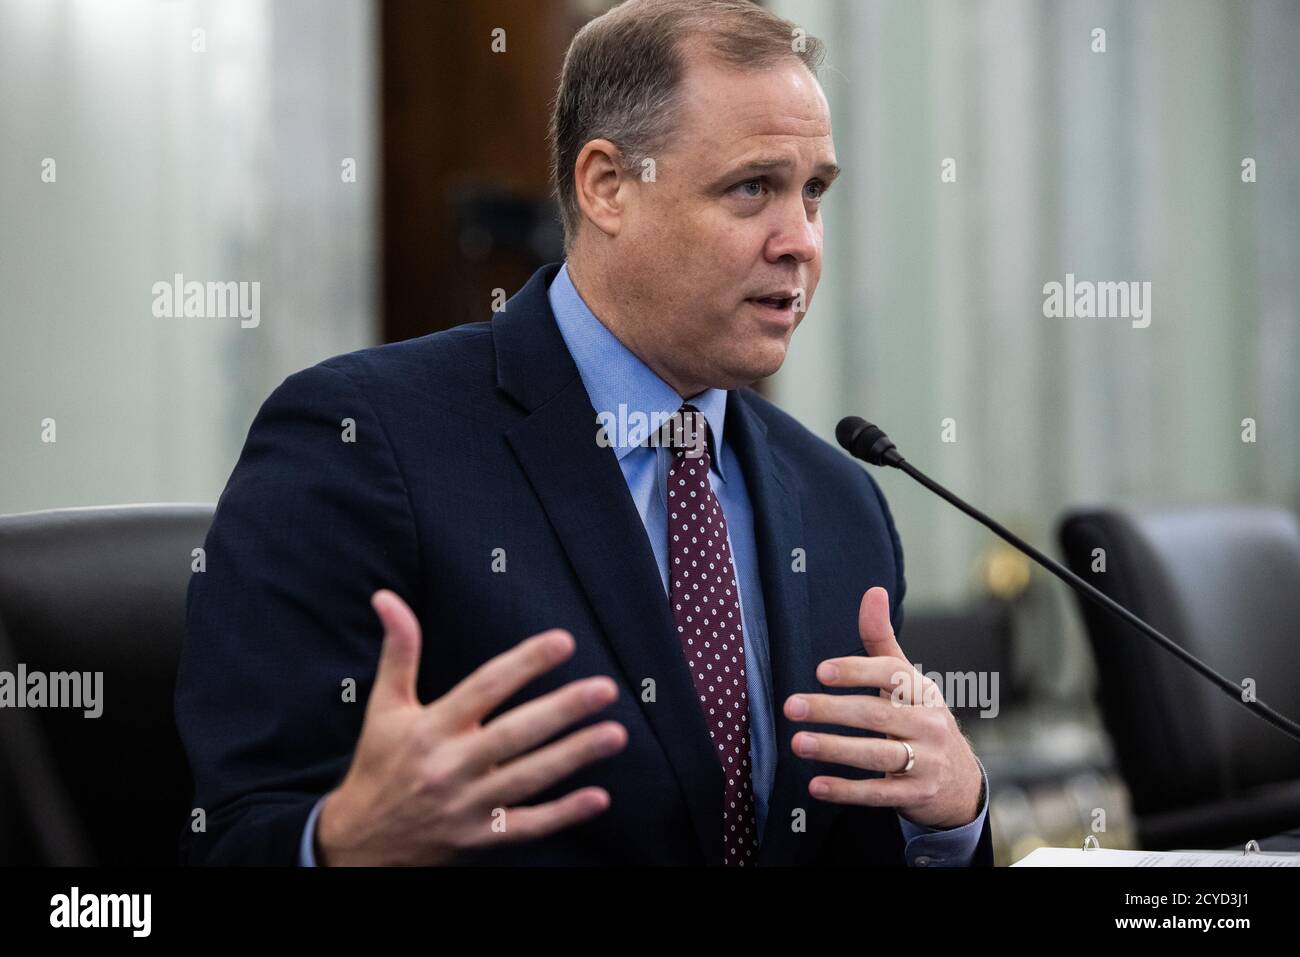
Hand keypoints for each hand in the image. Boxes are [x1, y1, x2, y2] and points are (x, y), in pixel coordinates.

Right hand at [315, 589, 627, 864]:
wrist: (358, 843)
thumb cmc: (379, 765)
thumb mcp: (384, 707)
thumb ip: (399, 652)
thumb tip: (387, 598)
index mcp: (431, 728)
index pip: (485, 687)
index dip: (525, 663)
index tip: (562, 641)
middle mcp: (450, 765)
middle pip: (515, 733)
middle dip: (563, 710)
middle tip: (605, 688)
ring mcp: (467, 805)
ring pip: (529, 778)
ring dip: (574, 756)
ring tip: (615, 734)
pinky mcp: (479, 837)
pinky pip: (527, 826)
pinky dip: (563, 814)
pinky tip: (599, 796)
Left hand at [783, 587, 982, 828]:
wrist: (960, 783)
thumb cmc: (920, 720)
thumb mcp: (906, 681)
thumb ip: (882, 640)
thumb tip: (873, 591)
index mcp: (922, 692)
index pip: (891, 676)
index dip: (857, 671)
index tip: (821, 671)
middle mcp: (927, 724)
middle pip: (877, 715)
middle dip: (832, 711)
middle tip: (792, 707)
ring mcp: (925, 762)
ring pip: (878, 755)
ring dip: (835, 749)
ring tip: (798, 743)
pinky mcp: (915, 795)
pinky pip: (879, 793)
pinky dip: (847, 790)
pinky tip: (816, 785)